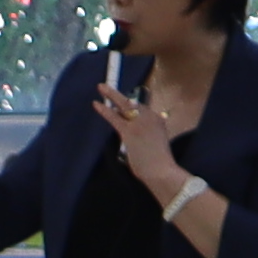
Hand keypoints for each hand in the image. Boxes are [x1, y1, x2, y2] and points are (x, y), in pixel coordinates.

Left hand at [98, 74, 187, 200]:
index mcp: (157, 120)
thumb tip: (145, 132)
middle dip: (118, 95)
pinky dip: (104, 110)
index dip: (131, 106)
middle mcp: (150, 117)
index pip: (142, 109)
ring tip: (100, 87)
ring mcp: (139, 123)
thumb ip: (152, 134)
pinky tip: (96, 104)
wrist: (161, 170)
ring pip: (123, 104)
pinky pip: (114, 117)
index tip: (123, 101)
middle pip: (132, 103)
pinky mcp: (129, 131)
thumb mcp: (158, 143)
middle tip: (106, 87)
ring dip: (111, 95)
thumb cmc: (160, 162)